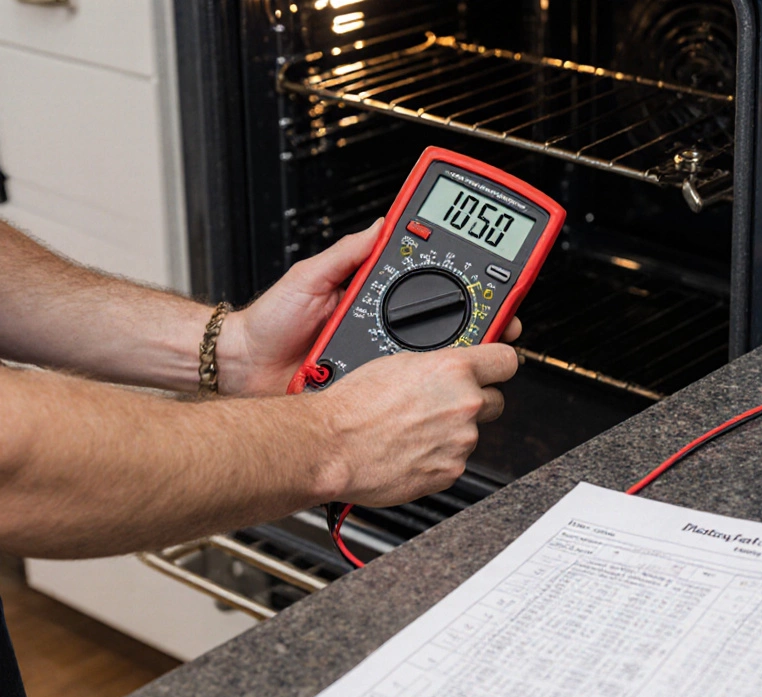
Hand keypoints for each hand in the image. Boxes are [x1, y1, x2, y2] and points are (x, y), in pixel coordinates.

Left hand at [216, 218, 522, 395]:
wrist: (243, 367)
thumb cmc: (271, 321)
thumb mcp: (310, 275)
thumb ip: (346, 252)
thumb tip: (382, 224)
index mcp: (375, 295)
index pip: (428, 283)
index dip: (463, 280)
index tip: (494, 275)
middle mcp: (384, 326)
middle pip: (445, 323)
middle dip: (479, 319)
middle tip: (501, 315)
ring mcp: (381, 359)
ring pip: (433, 359)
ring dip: (456, 355)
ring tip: (477, 347)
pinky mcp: (373, 390)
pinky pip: (405, 389)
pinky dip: (424, 388)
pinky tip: (438, 381)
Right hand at [311, 343, 518, 505]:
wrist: (333, 446)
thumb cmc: (354, 405)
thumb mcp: (398, 362)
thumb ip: (438, 366)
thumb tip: (452, 367)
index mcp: (454, 370)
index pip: (506, 361)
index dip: (499, 364)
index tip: (495, 367)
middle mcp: (464, 404)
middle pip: (494, 400)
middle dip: (475, 401)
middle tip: (442, 403)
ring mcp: (461, 441)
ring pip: (471, 433)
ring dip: (451, 431)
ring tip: (413, 429)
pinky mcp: (451, 471)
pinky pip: (454, 460)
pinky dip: (437, 457)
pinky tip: (410, 449)